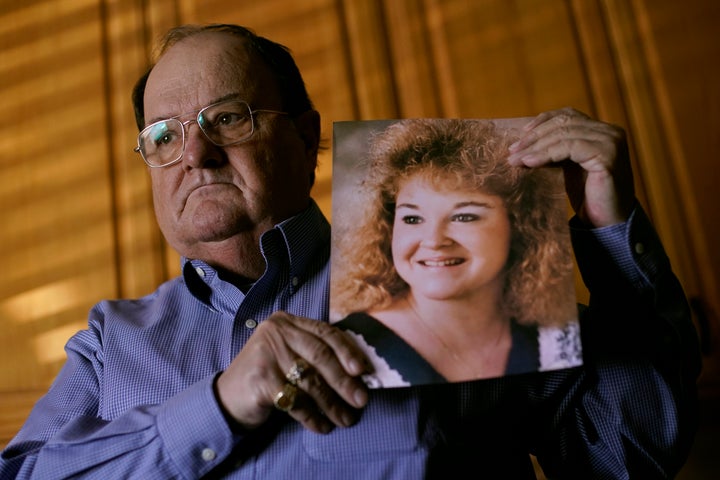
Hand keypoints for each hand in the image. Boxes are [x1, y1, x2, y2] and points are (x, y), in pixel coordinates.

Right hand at [215, 311, 370, 433]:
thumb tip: (360, 374)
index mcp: (287, 322)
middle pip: (320, 355)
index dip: (348, 351)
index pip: (325, 332)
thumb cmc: (268, 376)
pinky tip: (322, 426)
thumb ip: (317, 356)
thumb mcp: (290, 356)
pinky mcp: (261, 379)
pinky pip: (295, 401)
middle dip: (344, 380)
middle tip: (361, 400)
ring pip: (310, 380)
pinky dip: (312, 416)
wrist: (227, 398)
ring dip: (332, 403)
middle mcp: (276, 332)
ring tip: (345, 419)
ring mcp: (266, 354)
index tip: (364, 370)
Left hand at [507, 107, 635, 226]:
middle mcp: (610, 132)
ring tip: (516, 159)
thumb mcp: (569, 167)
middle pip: (564, 123)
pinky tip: (530, 163)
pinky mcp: (607, 155)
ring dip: (535, 146)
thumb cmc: (588, 196)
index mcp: (602, 131)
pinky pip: (569, 147)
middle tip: (512, 150)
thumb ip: (555, 150)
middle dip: (534, 136)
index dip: (543, 121)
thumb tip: (523, 143)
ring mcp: (611, 142)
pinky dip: (546, 153)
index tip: (521, 134)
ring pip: (563, 134)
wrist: (607, 222)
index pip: (568, 116)